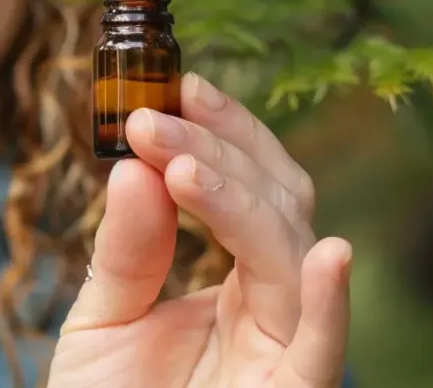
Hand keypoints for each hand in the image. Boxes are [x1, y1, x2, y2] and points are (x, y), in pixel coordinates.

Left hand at [46, 73, 351, 387]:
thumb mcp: (102, 321)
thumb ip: (125, 249)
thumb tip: (135, 167)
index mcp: (233, 282)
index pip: (248, 188)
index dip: (224, 132)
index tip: (179, 84)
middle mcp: (269, 305)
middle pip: (278, 203)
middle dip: (223, 150)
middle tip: (158, 116)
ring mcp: (285, 346)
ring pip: (289, 252)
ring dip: (239, 200)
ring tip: (182, 162)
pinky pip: (322, 349)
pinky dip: (330, 302)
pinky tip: (329, 253)